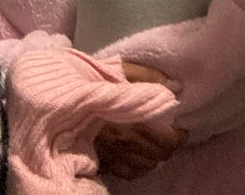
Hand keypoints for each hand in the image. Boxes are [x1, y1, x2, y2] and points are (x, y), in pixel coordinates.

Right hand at [94, 62, 186, 178]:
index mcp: (136, 123)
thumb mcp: (124, 70)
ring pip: (145, 167)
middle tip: (169, 136)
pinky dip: (138, 168)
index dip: (179, 137)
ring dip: (154, 158)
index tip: (181, 129)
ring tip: (155, 146)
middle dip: (168, 147)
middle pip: (158, 156)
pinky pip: (128, 173)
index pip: (169, 141)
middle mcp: (127, 145)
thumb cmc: (94, 81)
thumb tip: (177, 86)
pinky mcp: (102, 161)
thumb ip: (151, 78)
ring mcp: (114, 156)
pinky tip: (138, 158)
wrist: (63, 98)